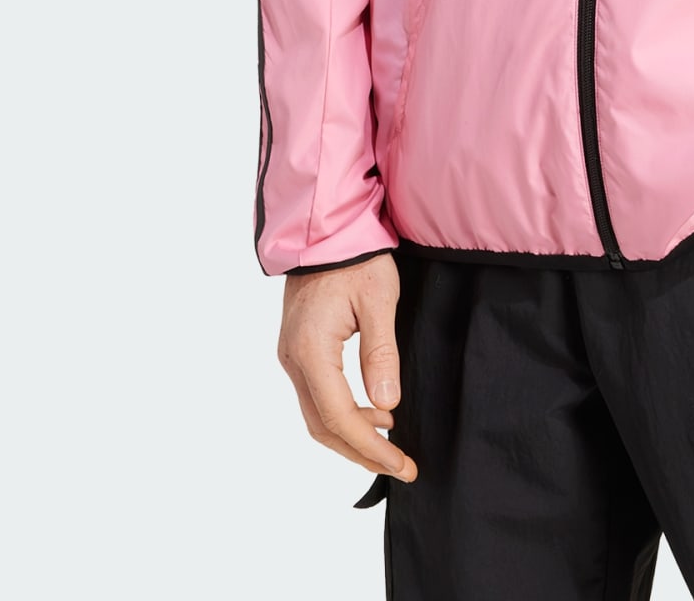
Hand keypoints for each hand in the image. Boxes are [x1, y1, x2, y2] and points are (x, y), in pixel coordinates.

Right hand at [277, 252, 417, 485]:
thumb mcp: (379, 300)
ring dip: (351, 436)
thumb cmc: (355, 258)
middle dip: (361, 452)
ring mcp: (291, 356)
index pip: (340, 417)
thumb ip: (381, 353)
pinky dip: (342, 415)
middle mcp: (293, 359)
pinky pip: (316, 397)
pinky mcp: (298, 350)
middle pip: (323, 427)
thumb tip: (387, 405)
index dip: (371, 447)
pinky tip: (373, 411)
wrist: (324, 229)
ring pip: (316, 416)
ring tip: (391, 441)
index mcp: (311, 350)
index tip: (402, 463)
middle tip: (400, 465)